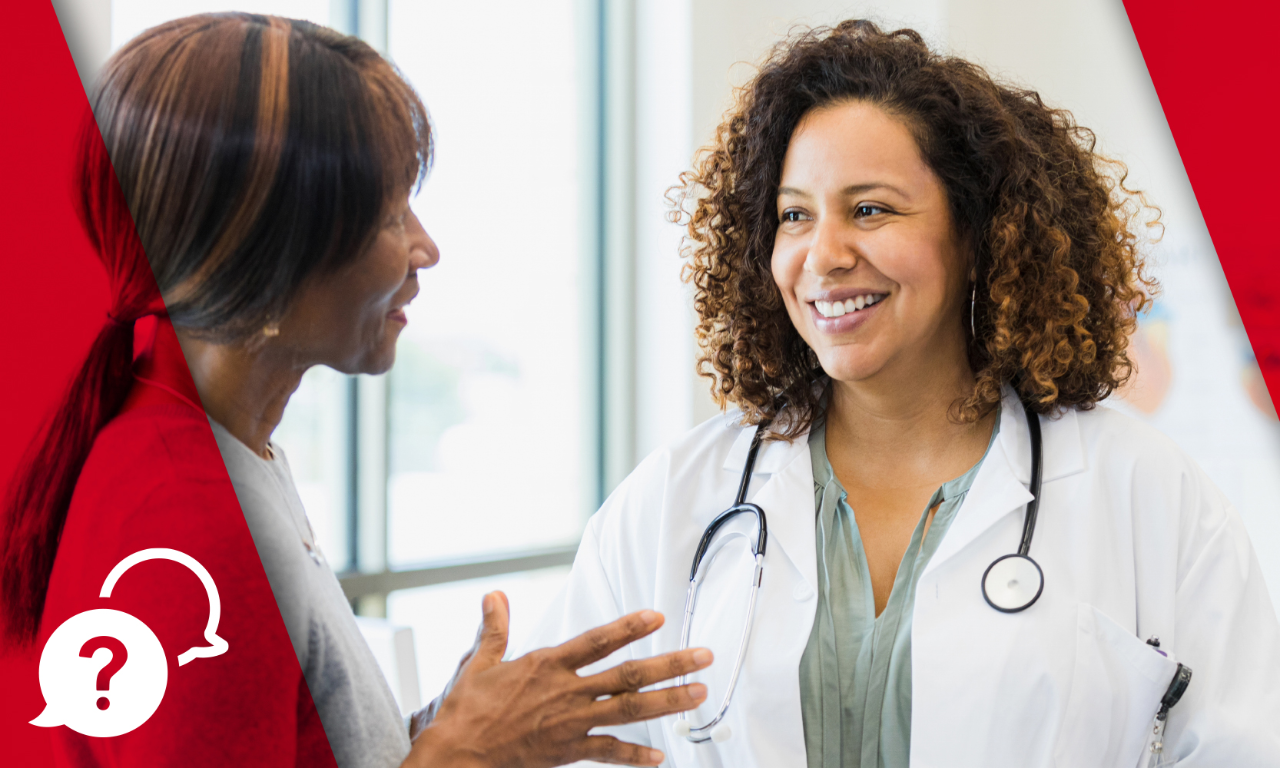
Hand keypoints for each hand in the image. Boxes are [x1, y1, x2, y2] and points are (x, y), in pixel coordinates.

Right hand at [403, 592, 710, 767]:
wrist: (456, 756)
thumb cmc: (465, 712)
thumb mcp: (478, 663)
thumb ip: (494, 628)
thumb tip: (493, 595)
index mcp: (547, 665)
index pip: (597, 640)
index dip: (628, 628)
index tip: (657, 617)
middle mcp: (566, 692)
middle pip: (628, 675)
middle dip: (670, 665)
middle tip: (703, 657)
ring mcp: (571, 723)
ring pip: (630, 711)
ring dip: (667, 702)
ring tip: (698, 694)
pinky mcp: (568, 752)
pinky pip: (609, 753)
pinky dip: (634, 756)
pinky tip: (659, 756)